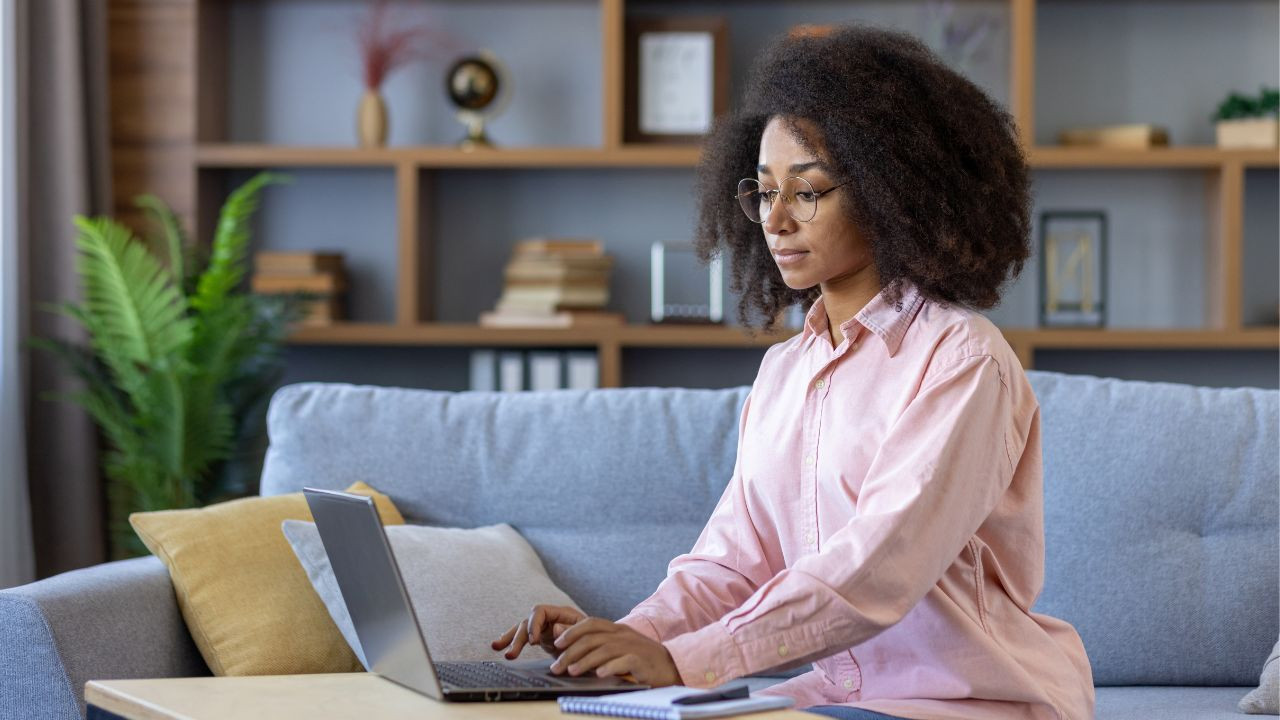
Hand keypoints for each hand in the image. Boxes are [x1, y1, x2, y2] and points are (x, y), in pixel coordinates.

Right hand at [491, 604, 586, 659]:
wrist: (598, 644)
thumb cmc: (595, 637)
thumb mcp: (587, 633)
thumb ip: (572, 630)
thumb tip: (555, 628)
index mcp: (561, 612)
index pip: (540, 611)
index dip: (534, 625)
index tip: (533, 641)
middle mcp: (550, 617)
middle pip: (528, 621)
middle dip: (518, 637)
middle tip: (511, 654)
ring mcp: (544, 627)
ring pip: (522, 629)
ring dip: (510, 639)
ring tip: (496, 647)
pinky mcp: (541, 637)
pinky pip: (523, 637)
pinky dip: (511, 641)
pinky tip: (498, 646)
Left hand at [549, 617, 680, 686]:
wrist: (671, 665)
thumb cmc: (640, 658)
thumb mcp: (617, 647)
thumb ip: (595, 644)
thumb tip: (567, 642)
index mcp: (617, 629)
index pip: (590, 623)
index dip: (571, 631)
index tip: (556, 644)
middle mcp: (623, 634)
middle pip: (592, 639)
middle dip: (571, 652)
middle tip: (557, 666)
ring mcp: (633, 646)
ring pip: (604, 650)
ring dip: (585, 661)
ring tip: (571, 671)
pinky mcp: (641, 660)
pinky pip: (623, 661)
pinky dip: (610, 667)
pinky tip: (599, 675)